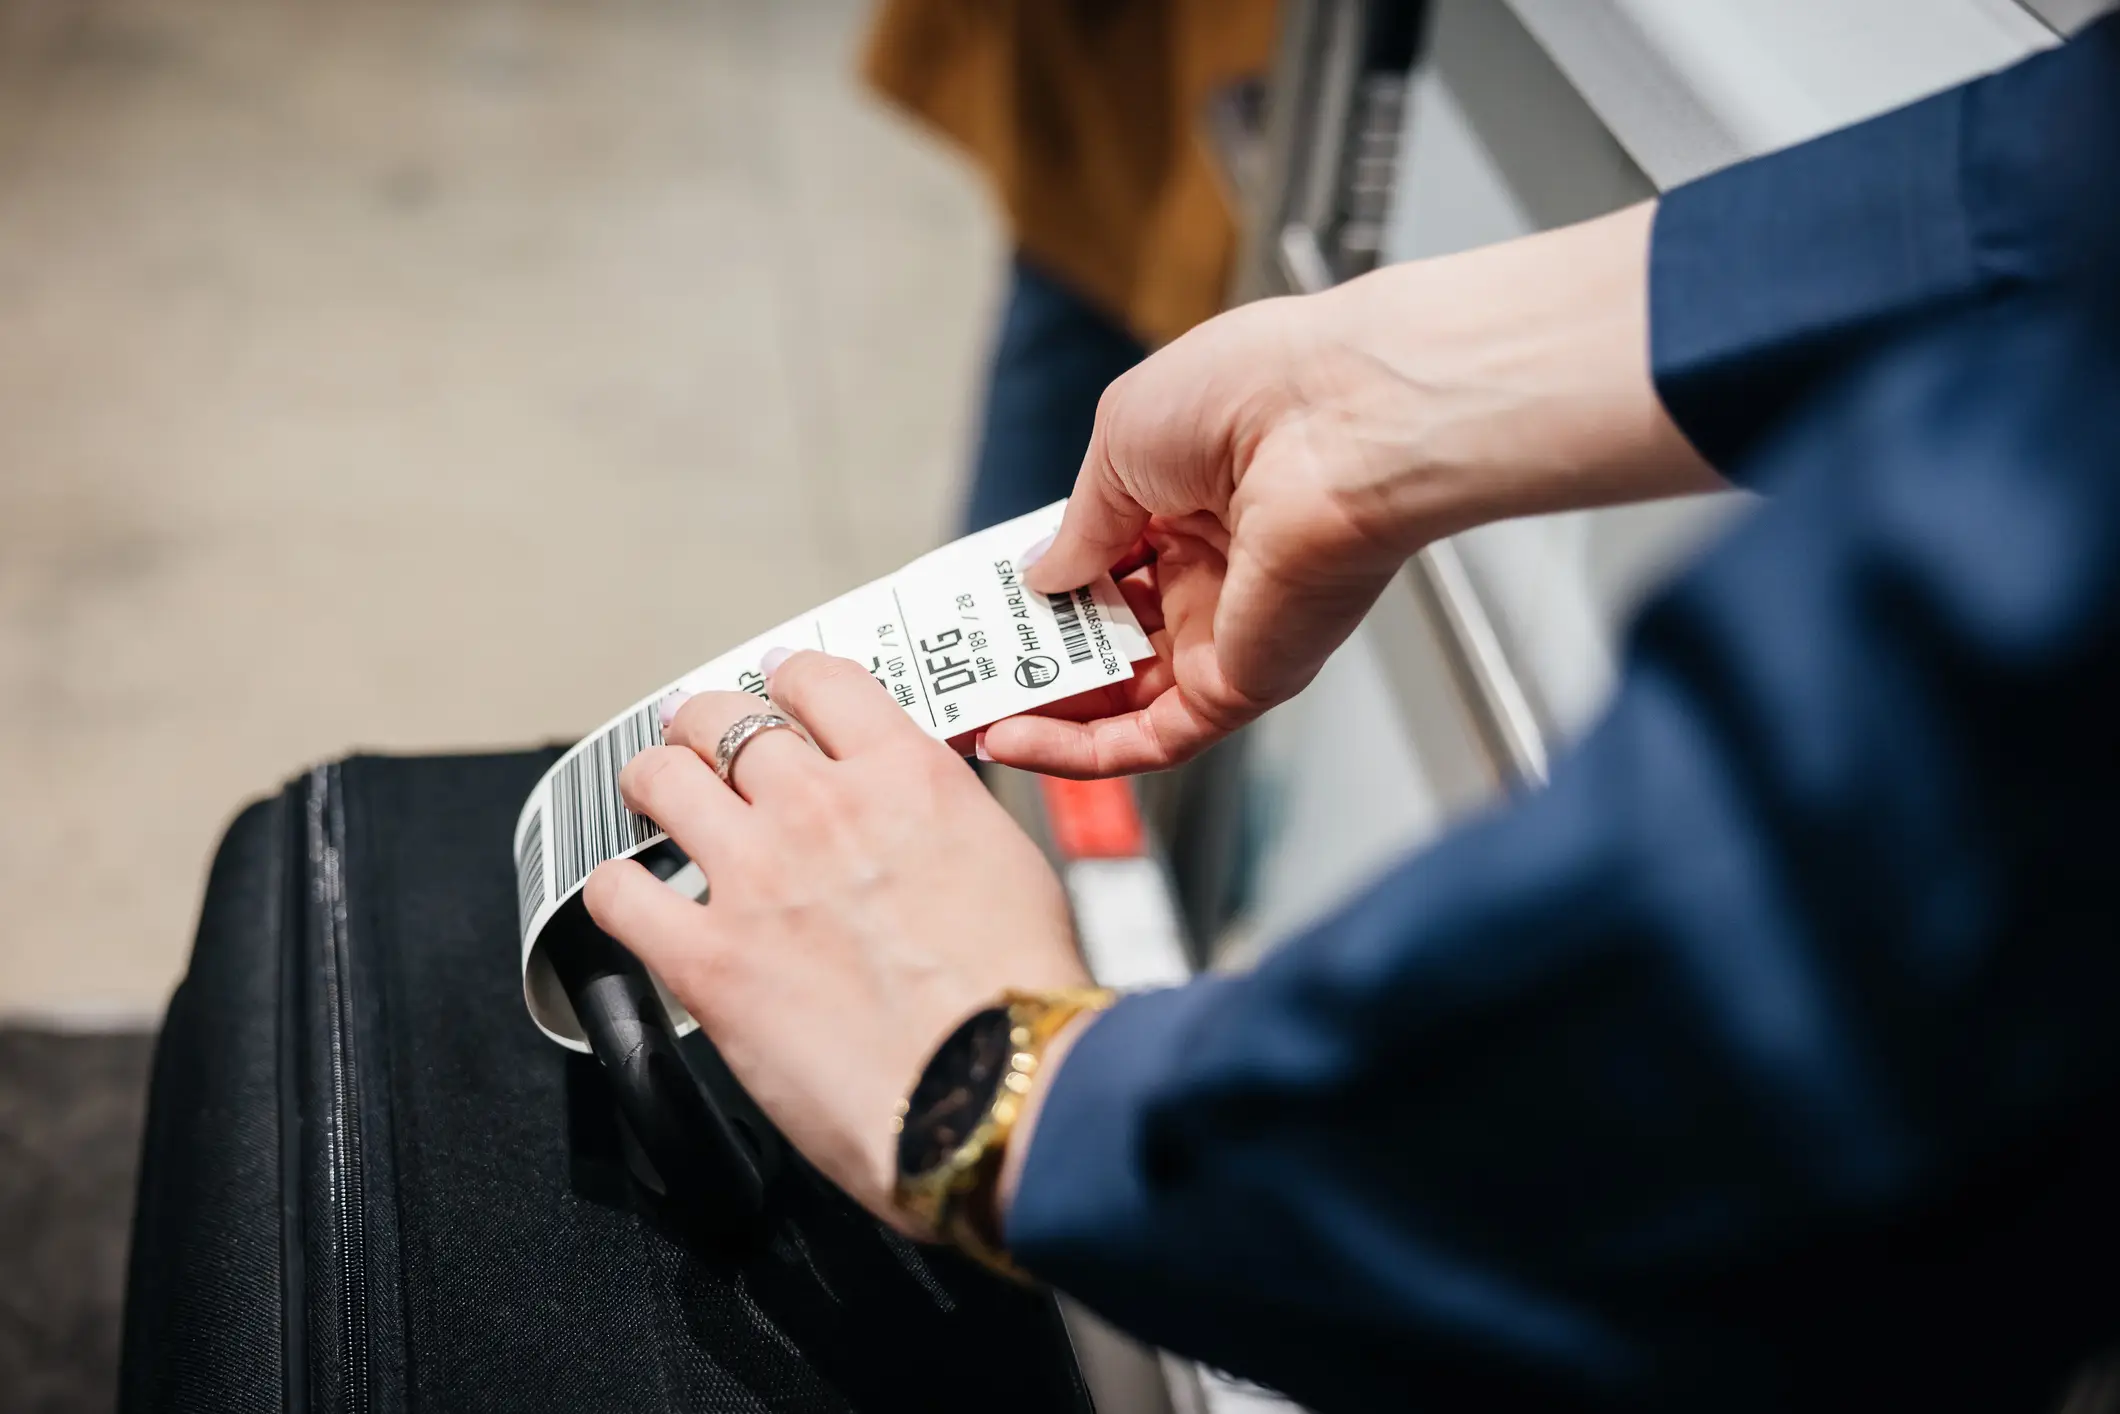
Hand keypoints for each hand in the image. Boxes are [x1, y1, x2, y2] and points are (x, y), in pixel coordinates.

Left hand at [583, 651, 1091, 1229]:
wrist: (997, 1089)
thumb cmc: (1022, 1001)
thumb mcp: (1009, 865)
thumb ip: (942, 825)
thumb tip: (916, 831)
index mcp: (906, 777)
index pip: (819, 680)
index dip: (787, 681)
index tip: (778, 694)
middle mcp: (822, 808)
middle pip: (723, 717)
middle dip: (705, 724)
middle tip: (699, 742)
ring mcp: (756, 876)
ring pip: (660, 779)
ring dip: (651, 782)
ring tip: (653, 799)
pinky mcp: (706, 957)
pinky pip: (617, 892)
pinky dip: (614, 889)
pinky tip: (631, 899)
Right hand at [987, 201, 1717, 776]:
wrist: (1347, 422)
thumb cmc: (1254, 392)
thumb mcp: (1123, 437)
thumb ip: (1077, 523)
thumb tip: (1039, 580)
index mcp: (1193, 496)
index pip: (1103, 560)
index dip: (1040, 588)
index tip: (977, 610)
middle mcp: (1215, 570)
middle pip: (1108, 638)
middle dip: (1031, 658)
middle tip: (958, 673)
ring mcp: (1229, 632)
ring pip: (1121, 700)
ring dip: (1042, 712)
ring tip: (964, 712)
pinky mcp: (1243, 683)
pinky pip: (1150, 738)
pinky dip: (1079, 753)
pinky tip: (1013, 743)